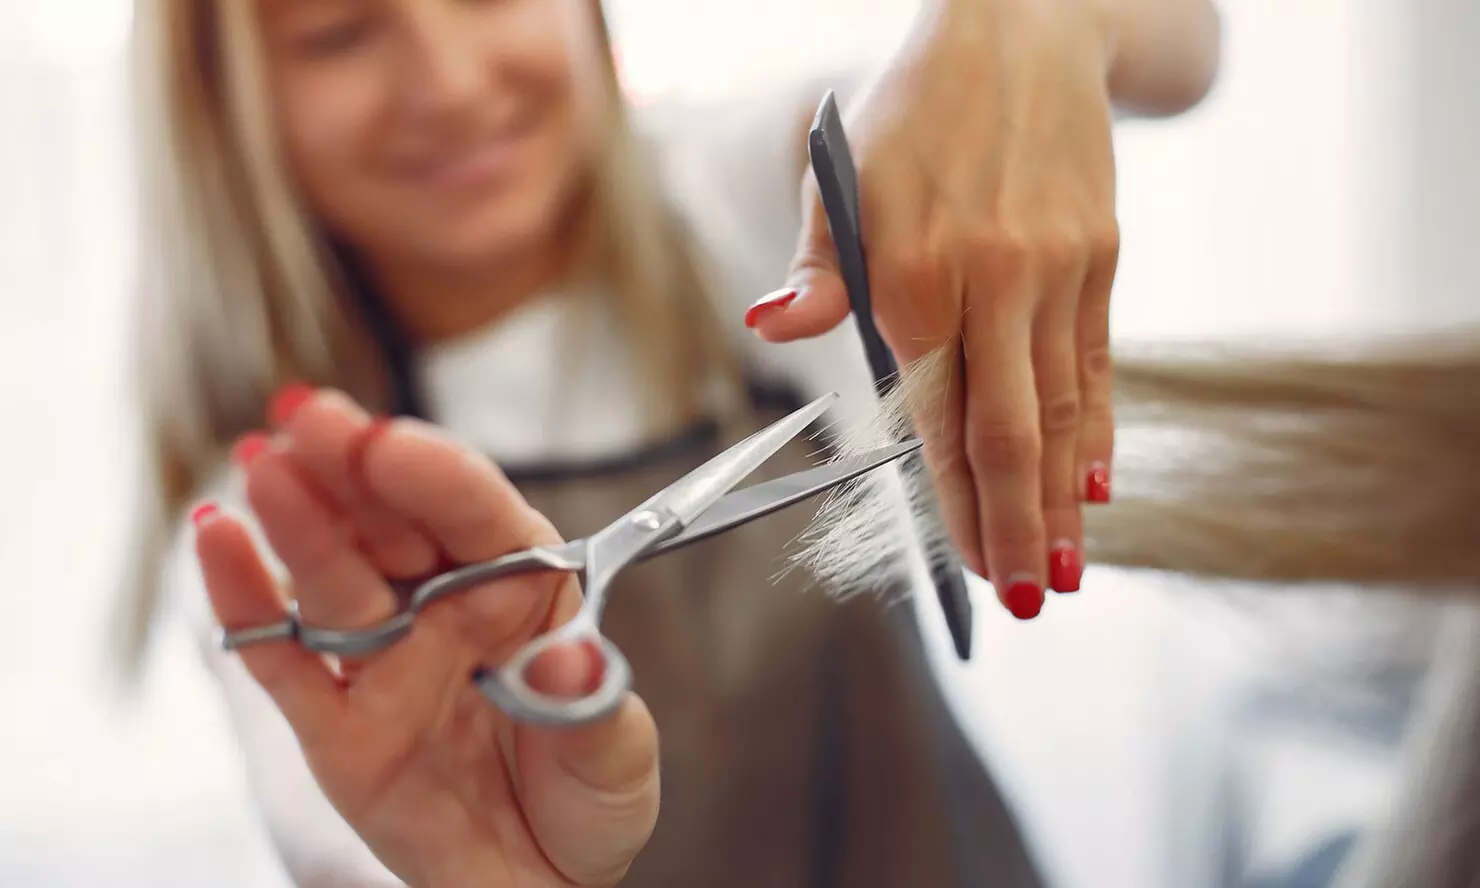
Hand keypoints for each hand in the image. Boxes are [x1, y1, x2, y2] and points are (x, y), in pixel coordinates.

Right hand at [195, 389, 658, 887]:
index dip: (434, 473)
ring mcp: (385, 660)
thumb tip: (568, 659)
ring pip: (333, 576)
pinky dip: (247, 603)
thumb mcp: (617, 757)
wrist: (540, 884)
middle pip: (392, 522)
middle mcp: (446, 607)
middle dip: (352, 464)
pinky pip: (285, 659)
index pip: (477, 513)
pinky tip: (217, 540)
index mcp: (523, 588)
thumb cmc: (588, 798)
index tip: (393, 444)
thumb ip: (593, 705)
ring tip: (264, 466)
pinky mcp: (335, 723)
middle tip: (308, 416)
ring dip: (298, 520)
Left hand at [753, 0, 1121, 618]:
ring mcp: (1059, 271)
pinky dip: (1099, 429)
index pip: (936, 418)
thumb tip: (775, 325)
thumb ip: (819, 268)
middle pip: (1009, 430)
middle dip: (1017, 526)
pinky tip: (1101, 483)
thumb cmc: (912, 112)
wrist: (1025, 30)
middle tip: (1026, 598)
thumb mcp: (841, 174)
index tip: (969, 570)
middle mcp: (995, 279)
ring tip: (1067, 569)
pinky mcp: (1101, 258)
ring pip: (1063, 407)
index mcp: (915, 271)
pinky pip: (1099, 362)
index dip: (956, 503)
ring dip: (1065, 498)